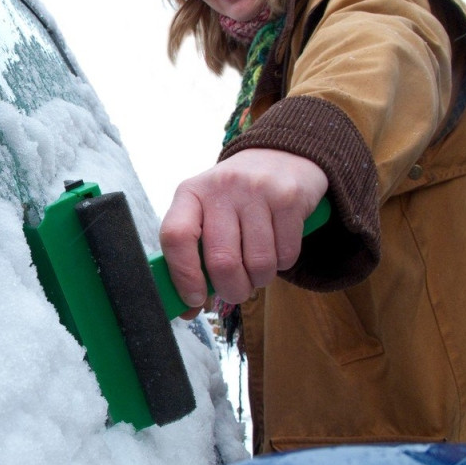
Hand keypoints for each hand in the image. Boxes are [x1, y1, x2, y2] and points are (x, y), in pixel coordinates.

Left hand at [159, 149, 328, 307]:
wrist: (281, 156)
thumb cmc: (234, 198)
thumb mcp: (206, 212)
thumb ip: (194, 254)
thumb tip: (189, 308)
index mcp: (190, 193)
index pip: (175, 236)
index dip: (183, 275)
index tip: (194, 298)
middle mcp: (220, 188)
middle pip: (222, 261)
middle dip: (231, 290)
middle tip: (235, 291)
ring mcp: (257, 190)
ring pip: (258, 264)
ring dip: (259, 279)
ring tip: (256, 268)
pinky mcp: (290, 198)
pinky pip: (285, 255)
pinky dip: (281, 264)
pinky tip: (276, 248)